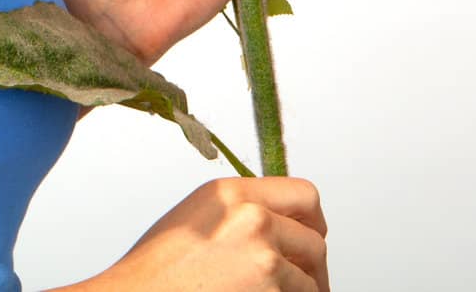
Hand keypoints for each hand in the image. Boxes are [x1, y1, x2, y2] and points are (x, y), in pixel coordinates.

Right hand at [87, 176, 328, 291]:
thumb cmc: (158, 271)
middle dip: (311, 269)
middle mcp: (253, 217)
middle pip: (316, 241)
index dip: (312, 222)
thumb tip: (284, 226)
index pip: (305, 195)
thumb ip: (241, 212)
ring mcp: (264, 259)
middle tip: (299, 286)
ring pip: (312, 282)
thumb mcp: (196, 219)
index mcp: (231, 193)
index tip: (308, 239)